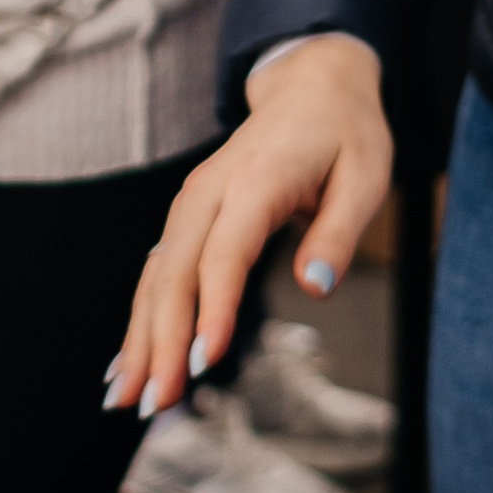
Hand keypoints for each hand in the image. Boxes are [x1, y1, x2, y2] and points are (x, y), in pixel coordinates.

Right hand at [108, 36, 390, 416]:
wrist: (312, 88)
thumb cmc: (346, 136)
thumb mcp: (366, 178)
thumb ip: (339, 234)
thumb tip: (316, 288)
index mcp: (254, 181)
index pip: (224, 255)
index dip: (212, 310)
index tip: (203, 362)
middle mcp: (208, 192)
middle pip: (174, 274)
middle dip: (160, 342)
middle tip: (155, 405)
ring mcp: (190, 205)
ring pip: (154, 278)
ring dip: (139, 340)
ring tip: (126, 400)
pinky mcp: (187, 219)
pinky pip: (155, 273)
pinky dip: (139, 320)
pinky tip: (127, 364)